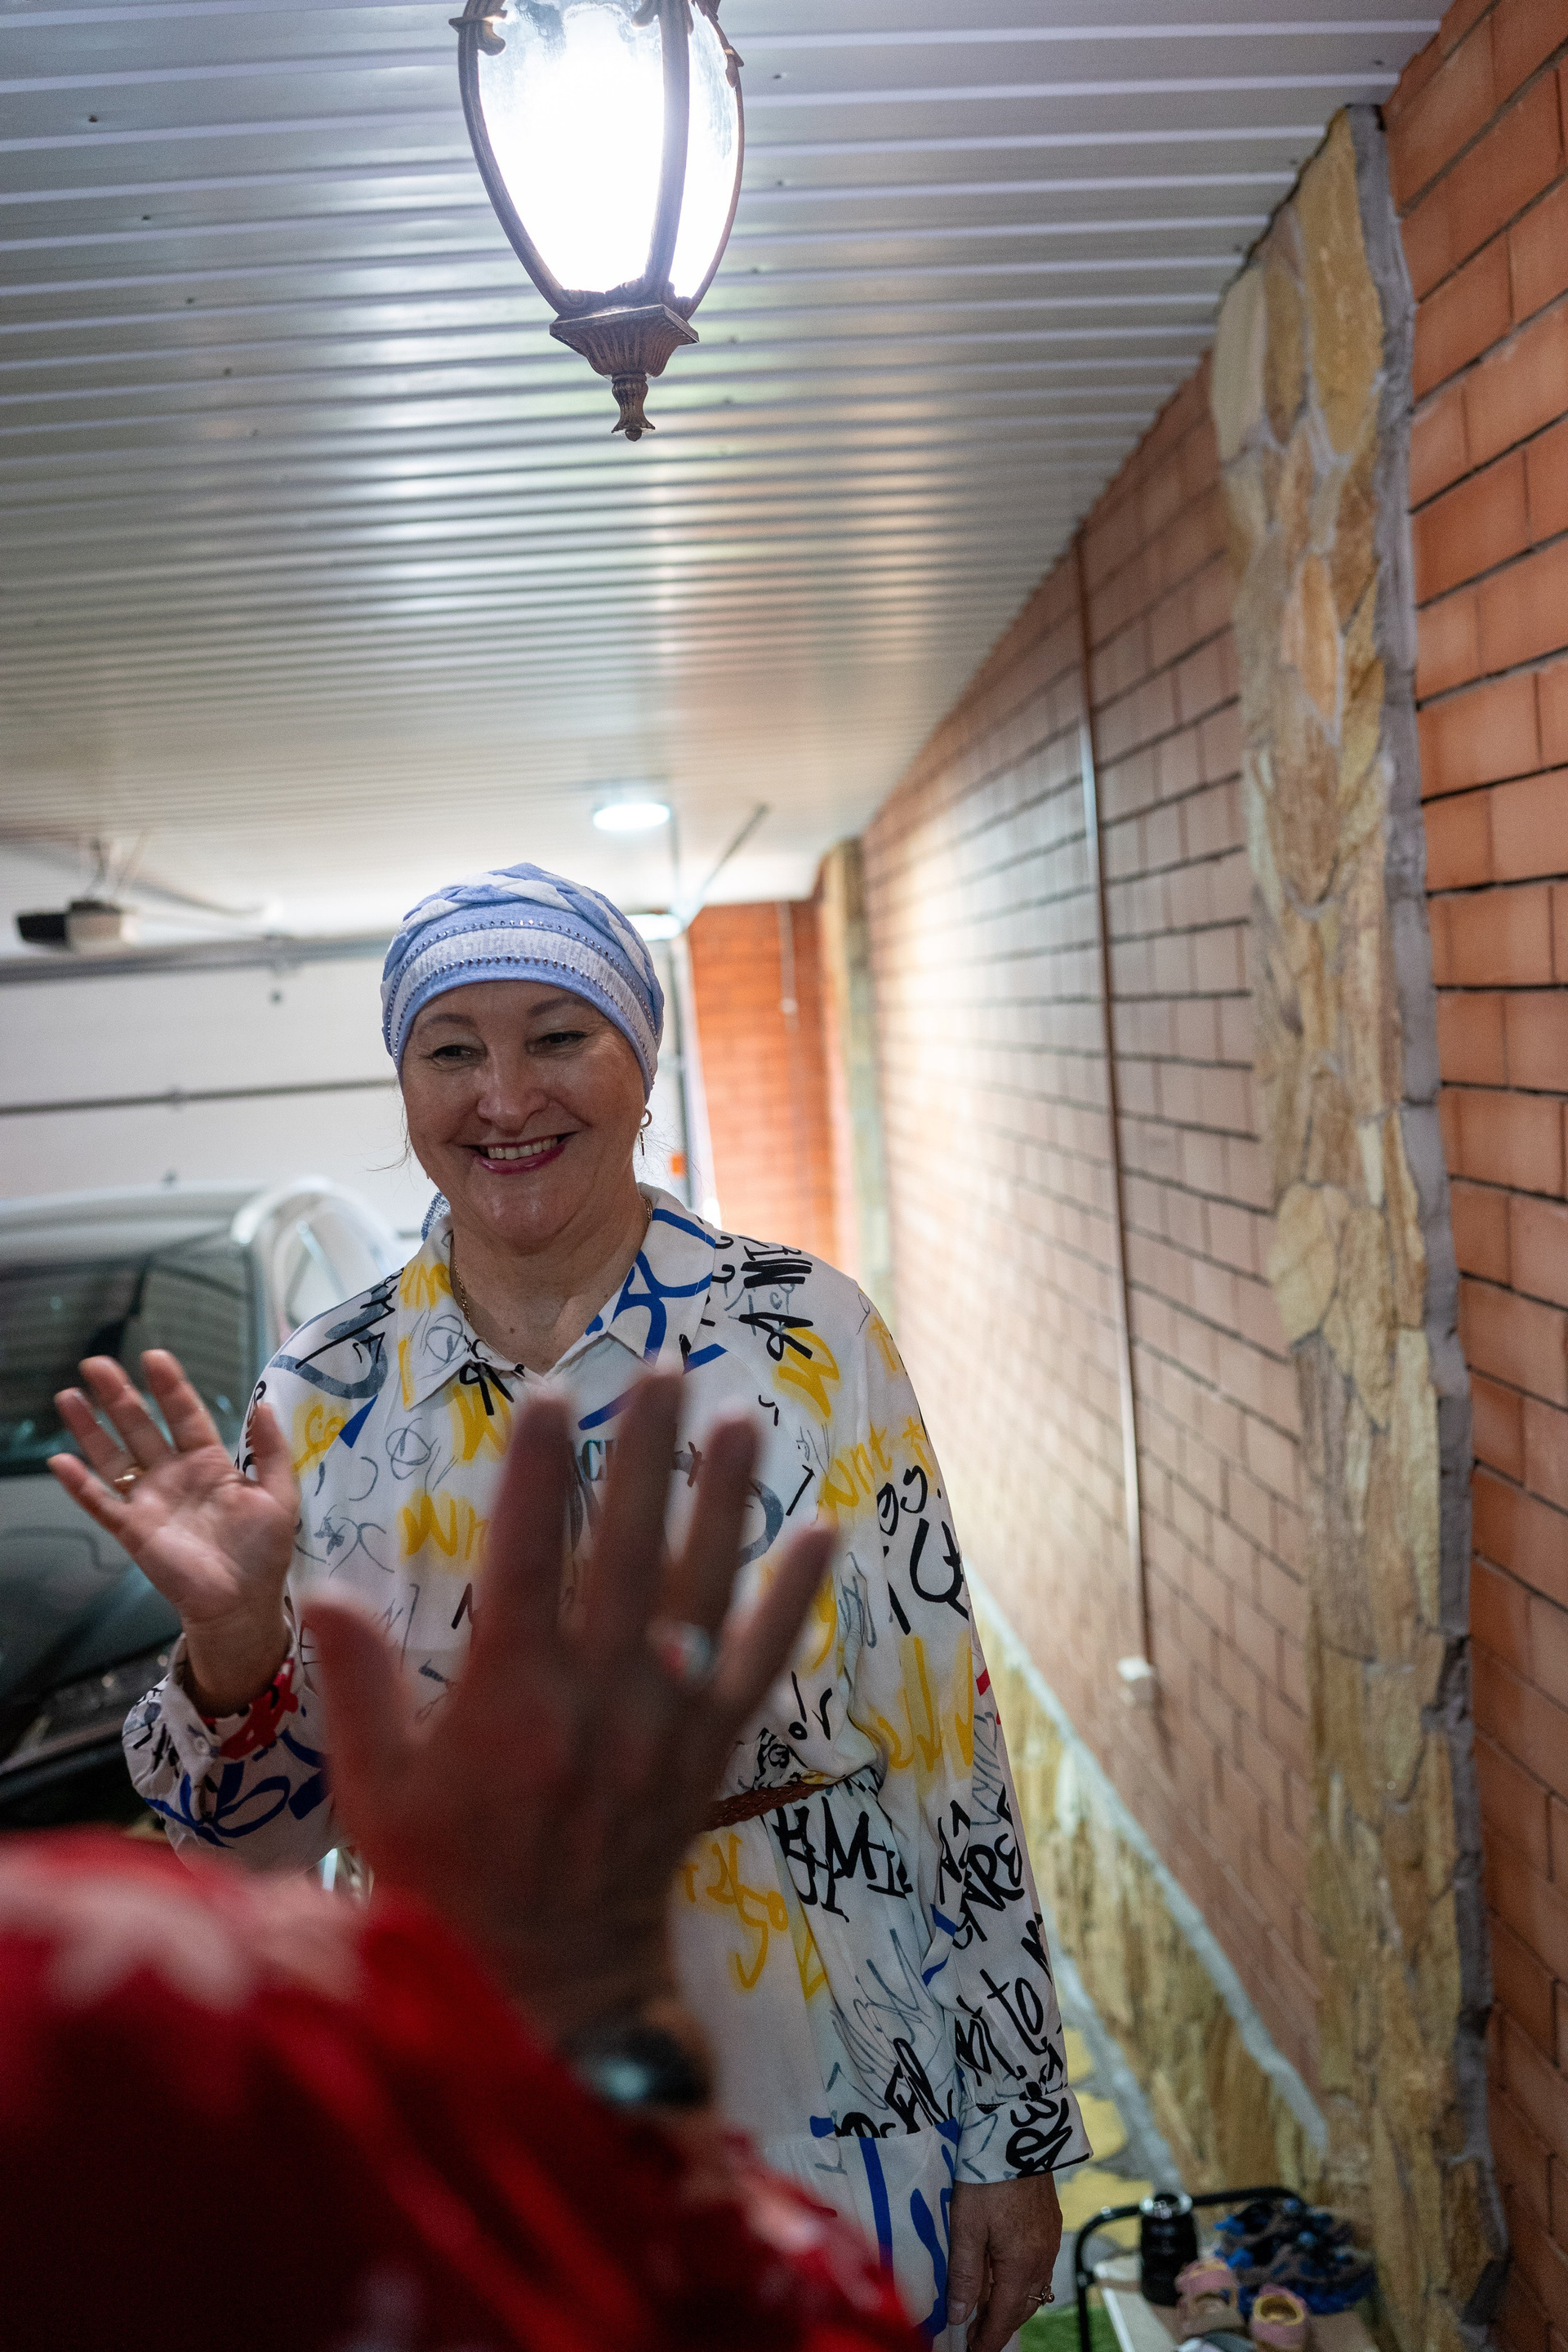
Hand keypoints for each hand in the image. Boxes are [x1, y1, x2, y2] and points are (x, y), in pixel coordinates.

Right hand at [48, 1351, 295, 1715]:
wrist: (244, 1603)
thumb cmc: (264, 1550)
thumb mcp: (280, 1495)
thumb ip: (272, 1450)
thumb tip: (265, 1403)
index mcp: (209, 1462)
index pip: (185, 1414)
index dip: (170, 1387)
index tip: (154, 1357)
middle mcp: (173, 1474)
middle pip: (140, 1427)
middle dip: (119, 1396)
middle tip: (96, 1363)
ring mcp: (149, 1500)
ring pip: (113, 1457)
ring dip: (90, 1429)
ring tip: (68, 1396)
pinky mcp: (133, 1530)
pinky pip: (102, 1504)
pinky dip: (80, 1485)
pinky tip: (60, 1461)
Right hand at [304, 1374, 834, 2046]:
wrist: (549, 1979)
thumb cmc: (448, 1878)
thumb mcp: (377, 1789)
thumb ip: (361, 1684)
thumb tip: (325, 1589)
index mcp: (511, 1697)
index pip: (526, 1557)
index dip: (540, 1470)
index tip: (555, 1392)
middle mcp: (599, 1697)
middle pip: (626, 1549)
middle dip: (644, 1452)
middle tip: (663, 1367)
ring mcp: (666, 1722)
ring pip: (703, 1588)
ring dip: (725, 1500)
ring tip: (742, 1419)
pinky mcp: (711, 1750)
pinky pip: (763, 1662)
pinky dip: (794, 1598)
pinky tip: (822, 1534)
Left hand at [947, 2175, 1061, 2350]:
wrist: (1017, 2132)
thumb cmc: (986, 2180)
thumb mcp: (966, 2227)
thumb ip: (964, 2275)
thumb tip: (958, 2317)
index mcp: (1021, 2265)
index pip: (1005, 2317)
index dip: (988, 2339)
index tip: (972, 2351)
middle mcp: (1042, 2259)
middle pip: (1023, 2307)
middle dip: (999, 2325)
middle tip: (974, 2334)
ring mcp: (1050, 2241)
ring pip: (1034, 2289)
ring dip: (1013, 2305)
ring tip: (987, 2309)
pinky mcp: (1051, 2223)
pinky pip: (1040, 2268)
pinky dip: (1022, 2282)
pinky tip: (1006, 2275)